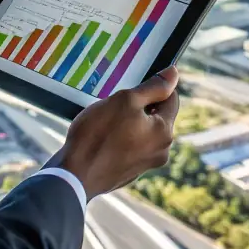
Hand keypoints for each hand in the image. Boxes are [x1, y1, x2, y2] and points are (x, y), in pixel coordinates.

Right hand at [48, 67, 179, 199]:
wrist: (74, 175)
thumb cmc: (99, 134)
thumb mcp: (126, 100)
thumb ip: (153, 87)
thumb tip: (174, 73)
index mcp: (164, 133)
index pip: (171, 99)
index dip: (154, 88)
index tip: (134, 89)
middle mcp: (161, 151)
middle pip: (157, 117)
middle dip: (139, 107)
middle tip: (115, 107)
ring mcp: (145, 165)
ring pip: (142, 131)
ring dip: (128, 123)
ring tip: (106, 124)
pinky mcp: (129, 172)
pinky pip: (130, 146)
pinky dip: (120, 139)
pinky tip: (103, 139)